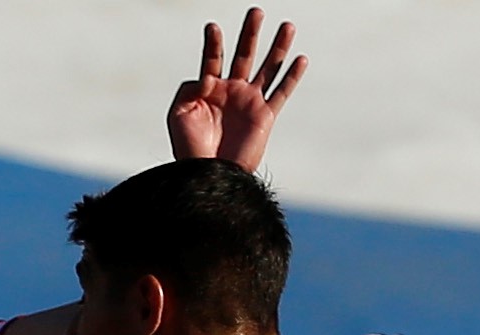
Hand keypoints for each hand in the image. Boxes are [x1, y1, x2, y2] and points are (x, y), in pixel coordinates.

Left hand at [168, 8, 306, 171]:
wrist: (208, 173)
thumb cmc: (189, 147)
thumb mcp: (179, 114)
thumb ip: (187, 89)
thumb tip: (204, 76)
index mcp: (210, 89)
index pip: (213, 59)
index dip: (213, 43)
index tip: (212, 27)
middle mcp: (232, 91)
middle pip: (244, 55)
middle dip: (250, 33)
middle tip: (256, 11)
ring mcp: (250, 102)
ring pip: (268, 68)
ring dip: (278, 47)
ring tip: (287, 26)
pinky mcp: (265, 115)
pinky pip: (282, 92)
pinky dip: (292, 77)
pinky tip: (300, 59)